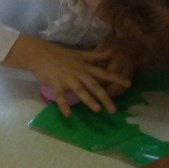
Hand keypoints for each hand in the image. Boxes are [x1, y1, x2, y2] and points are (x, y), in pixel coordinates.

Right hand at [8, 37, 130, 116]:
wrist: (40, 54)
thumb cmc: (61, 54)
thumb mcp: (81, 54)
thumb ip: (96, 55)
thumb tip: (112, 52)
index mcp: (85, 67)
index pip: (103, 73)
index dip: (116, 78)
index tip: (128, 84)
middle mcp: (79, 73)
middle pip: (94, 86)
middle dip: (105, 97)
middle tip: (114, 110)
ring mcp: (67, 79)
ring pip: (80, 91)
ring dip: (89, 100)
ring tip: (97, 110)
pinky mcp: (56, 84)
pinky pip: (60, 96)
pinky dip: (64, 105)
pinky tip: (68, 115)